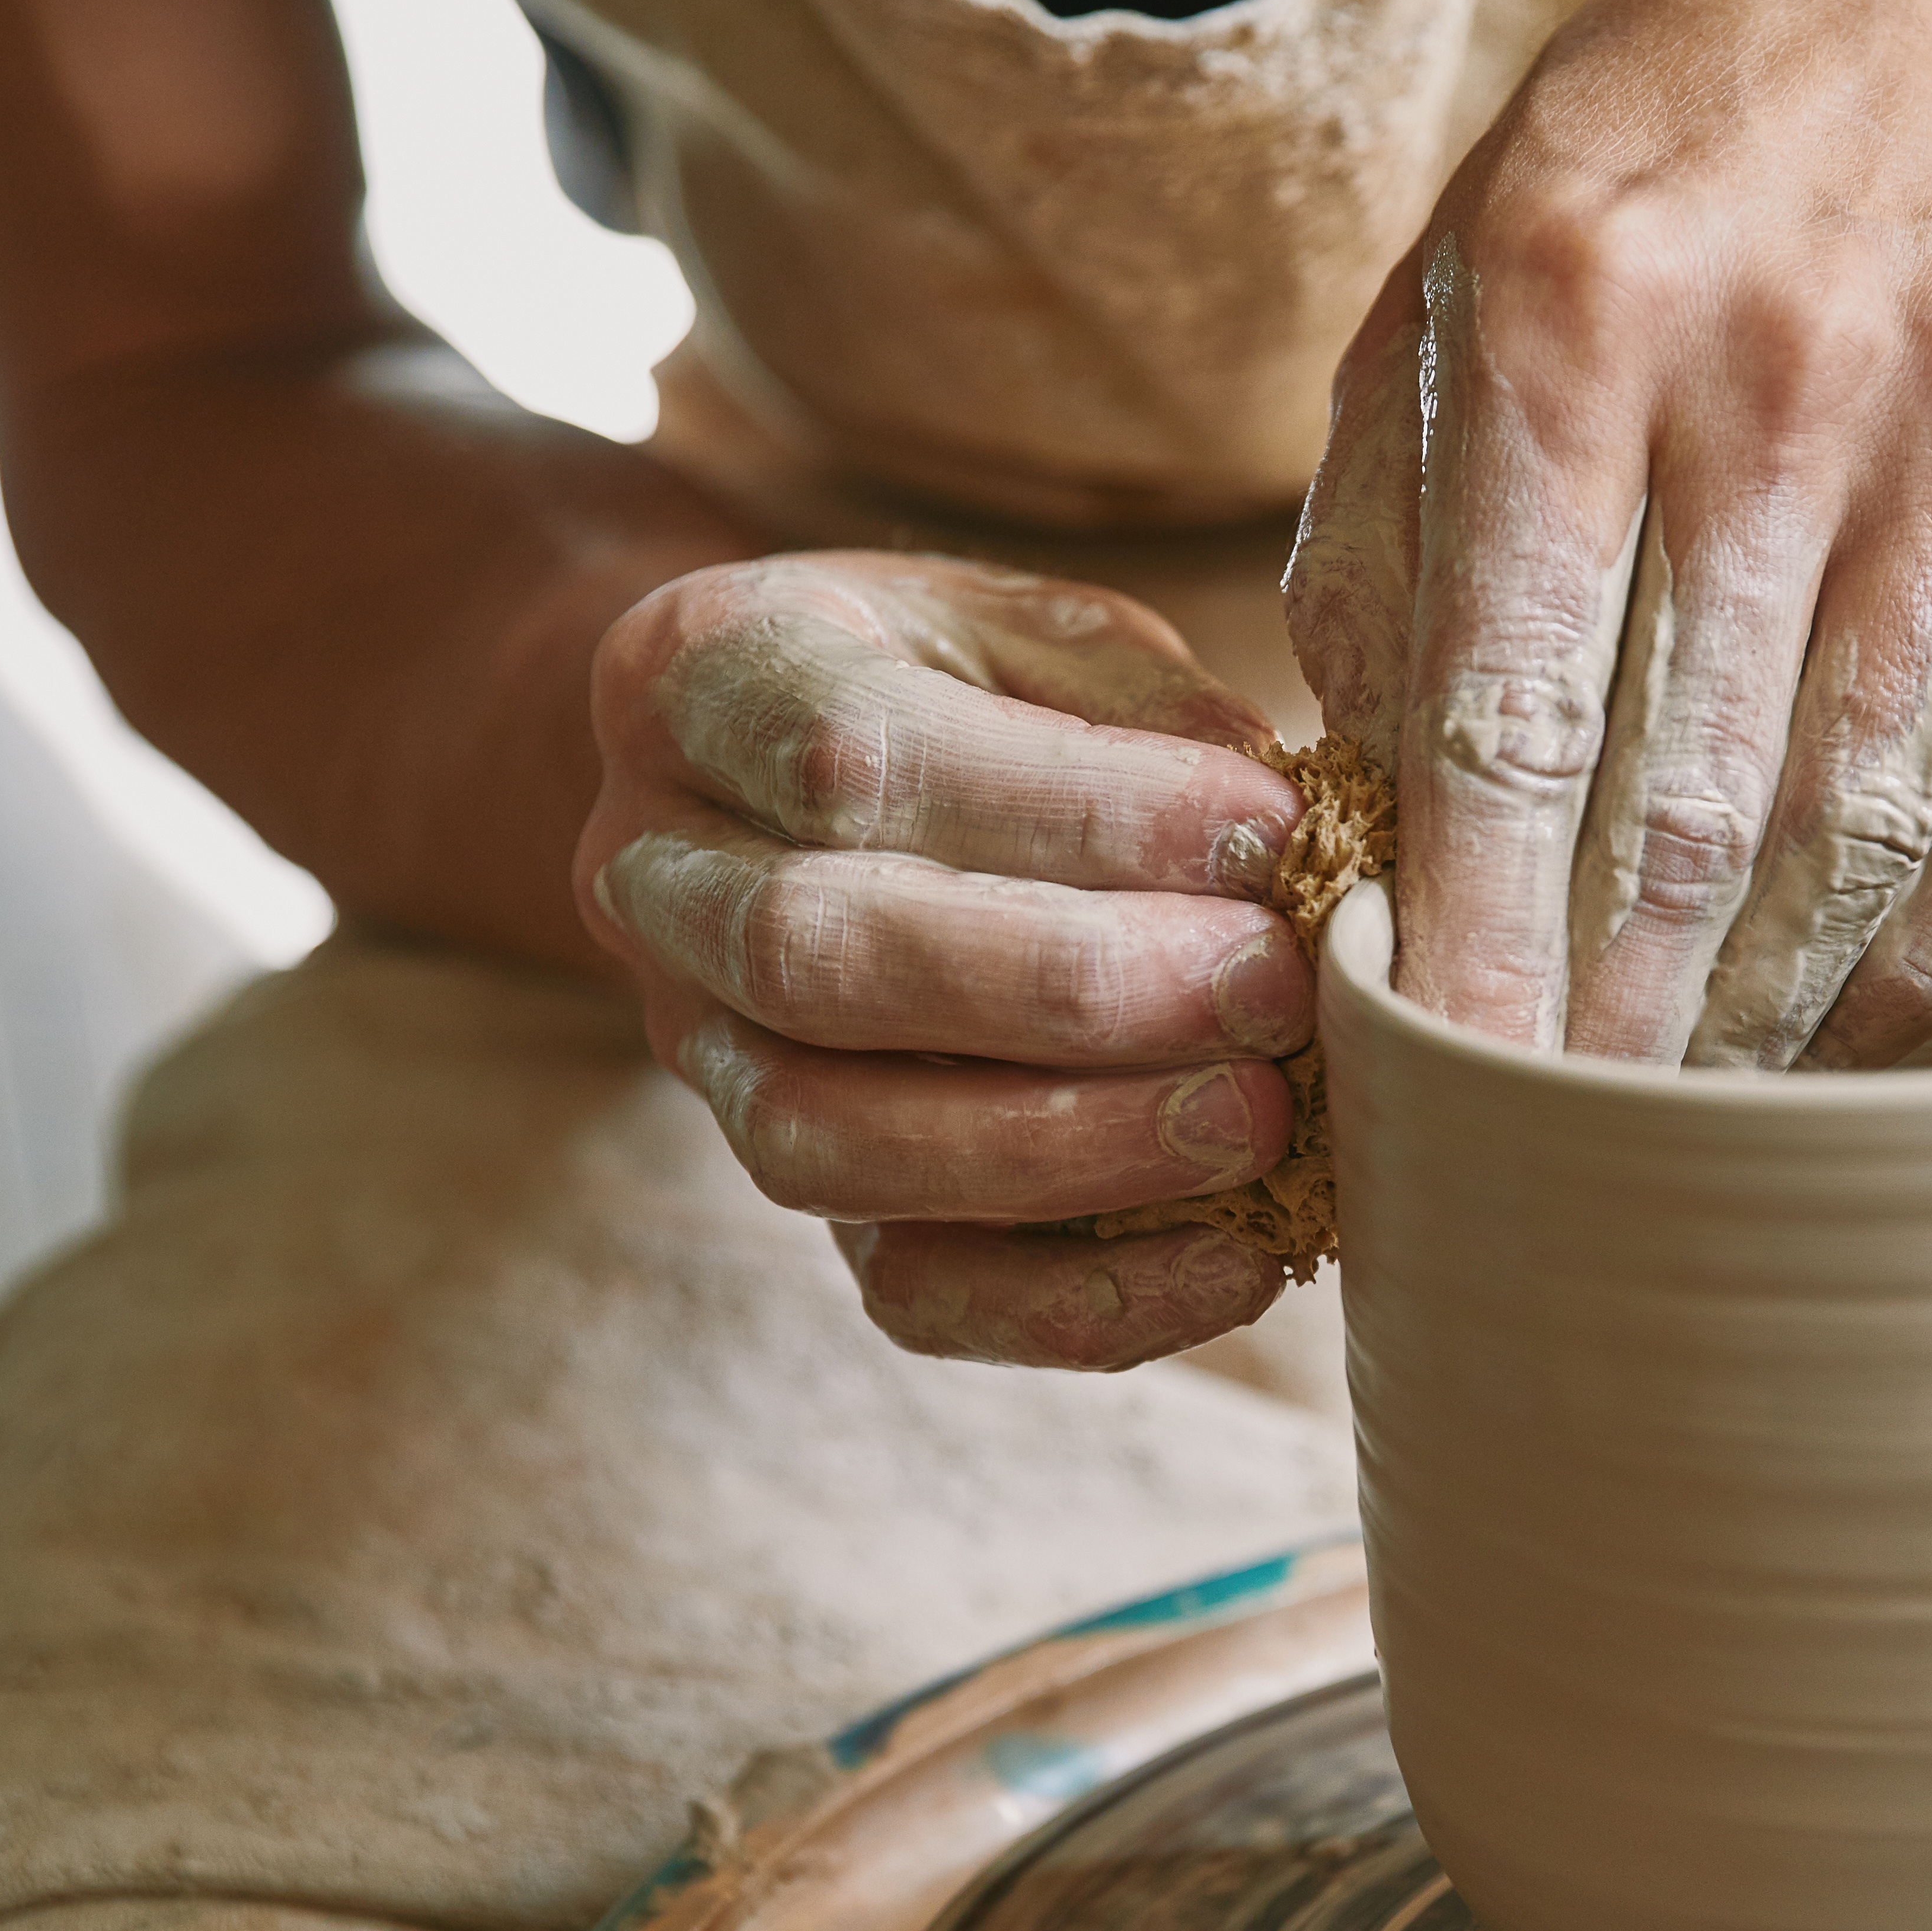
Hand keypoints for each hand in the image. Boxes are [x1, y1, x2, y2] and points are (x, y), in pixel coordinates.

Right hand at [578, 553, 1311, 1369]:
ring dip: (1066, 1148)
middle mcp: (653, 872)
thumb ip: (1138, 708)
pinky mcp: (784, 1181)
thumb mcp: (1035, 627)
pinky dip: (1071, 1303)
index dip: (1074, 811)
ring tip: (1257, 1121)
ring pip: (829, 1142)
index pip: (854, 757)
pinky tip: (1232, 1262)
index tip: (1264, 830)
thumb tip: (1278, 836)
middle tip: (1268, 989)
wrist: (784, 762)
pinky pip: (901, 1285)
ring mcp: (696, 1047)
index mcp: (700, 679)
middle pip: (817, 960)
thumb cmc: (948, 675)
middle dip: (1066, 989)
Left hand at [1285, 0, 1931, 1069]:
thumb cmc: (1638, 184)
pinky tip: (1854, 1031)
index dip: (1475, 934)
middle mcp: (1775, 378)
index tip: (1432, 1090)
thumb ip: (1378, 548)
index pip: (1507, 708)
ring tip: (1686, 1125)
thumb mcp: (1442, 296)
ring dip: (1766, 1007)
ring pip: (1862, 812)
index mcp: (1569, 317)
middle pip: (1687, 795)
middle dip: (1611, 1016)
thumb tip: (1351, 818)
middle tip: (1553, 1154)